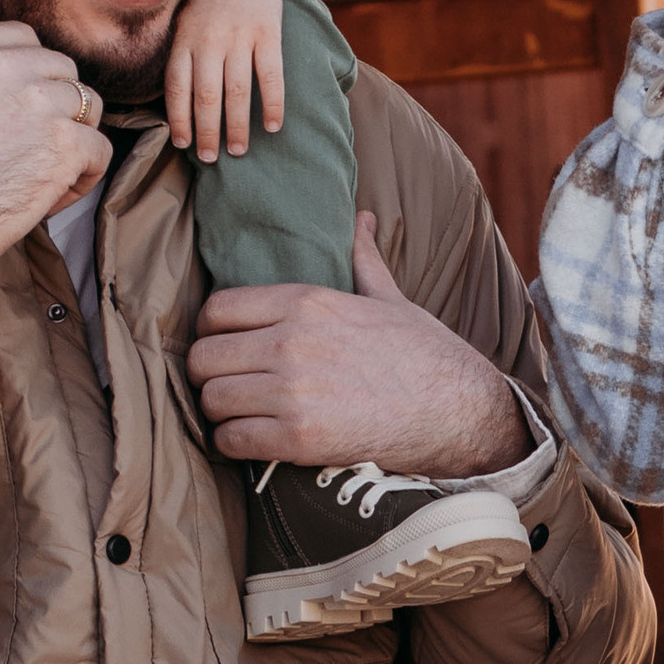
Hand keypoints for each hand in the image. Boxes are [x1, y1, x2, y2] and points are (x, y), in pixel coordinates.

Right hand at [0, 22, 109, 277]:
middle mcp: (4, 65)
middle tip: (35, 145)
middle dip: (57, 106)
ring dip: (75, 137)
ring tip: (47, 172)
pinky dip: (85, 175)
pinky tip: (55, 195)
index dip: (32, 74)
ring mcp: (39, 102)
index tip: (21, 107)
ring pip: (87, 106)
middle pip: (62, 70)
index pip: (25, 39)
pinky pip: (100, 149)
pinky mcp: (65, 143)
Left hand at [167, 0, 284, 162]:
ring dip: (237, 125)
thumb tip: (178, 102)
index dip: (179, 119)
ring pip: (236, 91)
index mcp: (184, 38)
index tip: (183, 144)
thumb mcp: (183, 18)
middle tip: (212, 158)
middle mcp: (209, 39)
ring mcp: (239, 36)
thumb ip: (181, 53)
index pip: (177, 87)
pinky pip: (270, 75)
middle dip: (207, 132)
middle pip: (206, 96)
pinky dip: (272, 104)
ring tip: (238, 150)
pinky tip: (273, 126)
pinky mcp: (268, 32)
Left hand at [186, 208, 530, 473]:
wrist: (460, 411)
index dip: (211, 330)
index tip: (224, 346)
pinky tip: (253, 440)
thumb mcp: (391, 298)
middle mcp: (291, 343)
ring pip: (210, 400)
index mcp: (306, 302)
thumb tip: (361, 219)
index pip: (216, 309)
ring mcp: (292, 393)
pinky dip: (233, 444)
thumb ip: (362, 259)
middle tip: (230, 385)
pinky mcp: (298, 439)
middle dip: (210, 374)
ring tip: (241, 414)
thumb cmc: (426, 354)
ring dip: (220, 412)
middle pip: (202, 357)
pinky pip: (230, 440)